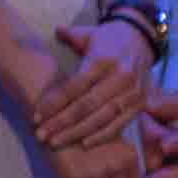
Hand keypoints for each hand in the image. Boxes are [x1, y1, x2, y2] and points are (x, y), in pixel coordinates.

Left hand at [9, 18, 145, 147]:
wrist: (142, 38)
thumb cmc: (106, 39)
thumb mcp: (86, 34)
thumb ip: (66, 36)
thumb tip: (42, 33)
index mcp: (103, 59)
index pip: (75, 85)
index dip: (55, 102)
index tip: (36, 116)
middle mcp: (120, 77)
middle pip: (87, 105)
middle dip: (62, 122)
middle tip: (41, 135)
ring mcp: (133, 92)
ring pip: (102, 117)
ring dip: (77, 132)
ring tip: (55, 142)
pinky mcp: (140, 104)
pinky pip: (120, 123)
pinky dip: (103, 135)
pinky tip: (83, 144)